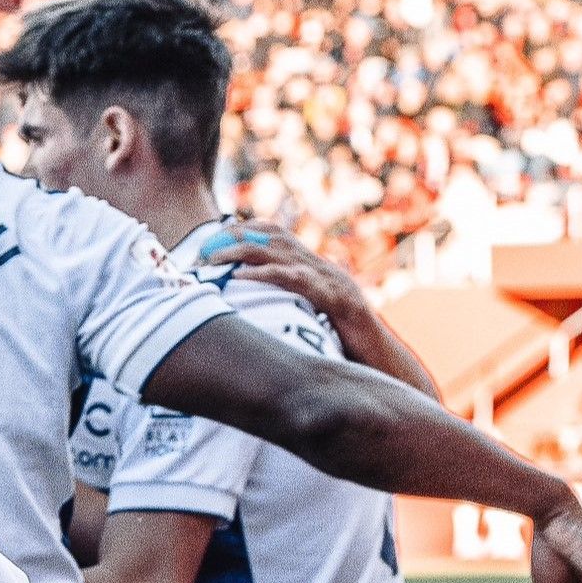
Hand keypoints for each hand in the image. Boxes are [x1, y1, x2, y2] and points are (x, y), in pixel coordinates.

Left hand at [204, 218, 369, 327]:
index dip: (243, 229)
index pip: (275, 233)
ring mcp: (325, 277)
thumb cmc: (341, 337)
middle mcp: (318, 265)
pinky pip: (292, 279)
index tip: (212, 236)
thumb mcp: (310, 311)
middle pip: (271, 236)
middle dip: (235, 237)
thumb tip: (253, 297)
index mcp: (312, 265)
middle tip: (204, 248)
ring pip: (278, 253)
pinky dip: (262, 275)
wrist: (377, 353)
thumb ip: (288, 298)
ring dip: (240, 253)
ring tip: (212, 260)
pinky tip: (238, 277)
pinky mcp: (330, 296)